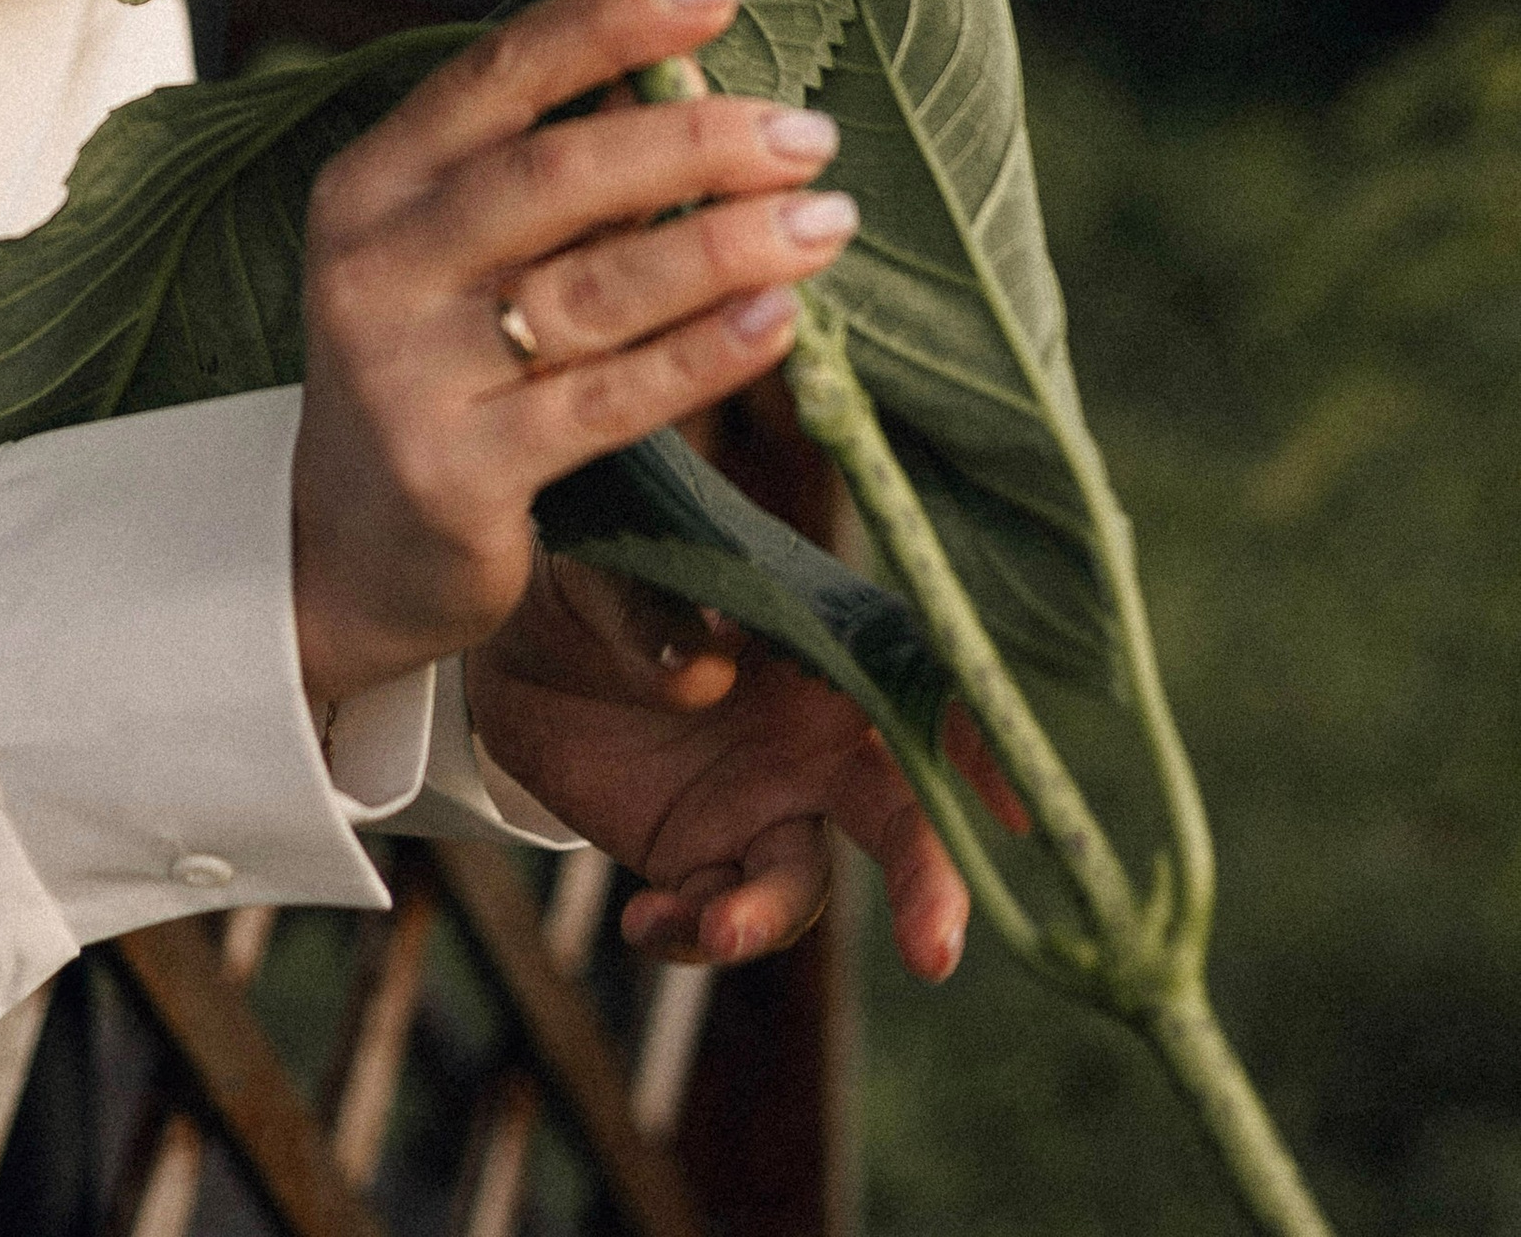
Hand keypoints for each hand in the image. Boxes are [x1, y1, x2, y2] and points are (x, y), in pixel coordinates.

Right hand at [289, 0, 856, 711]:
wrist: (343, 550)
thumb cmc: (431, 366)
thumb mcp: (448, 251)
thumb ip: (545, 171)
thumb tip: (692, 75)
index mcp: (372, 180)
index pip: (500, 74)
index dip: (612, 23)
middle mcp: (375, 264)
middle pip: (555, 175)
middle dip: (695, 143)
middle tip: (807, 135)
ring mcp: (407, 371)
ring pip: (594, 288)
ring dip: (724, 245)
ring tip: (825, 221)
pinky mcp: (456, 472)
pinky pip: (608, 400)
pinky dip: (704, 354)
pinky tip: (780, 320)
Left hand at [464, 552, 1019, 983]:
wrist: (511, 643)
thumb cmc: (591, 578)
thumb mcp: (611, 574)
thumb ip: (658, 614)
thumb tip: (705, 668)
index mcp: (820, 646)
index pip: (919, 688)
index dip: (974, 744)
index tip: (1013, 810)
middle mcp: (814, 736)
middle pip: (898, 815)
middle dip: (929, 883)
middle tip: (934, 950)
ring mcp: (764, 803)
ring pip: (801, 883)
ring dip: (764, 918)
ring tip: (708, 926)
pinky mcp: (701, 856)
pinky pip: (720, 915)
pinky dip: (691, 934)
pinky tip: (641, 921)